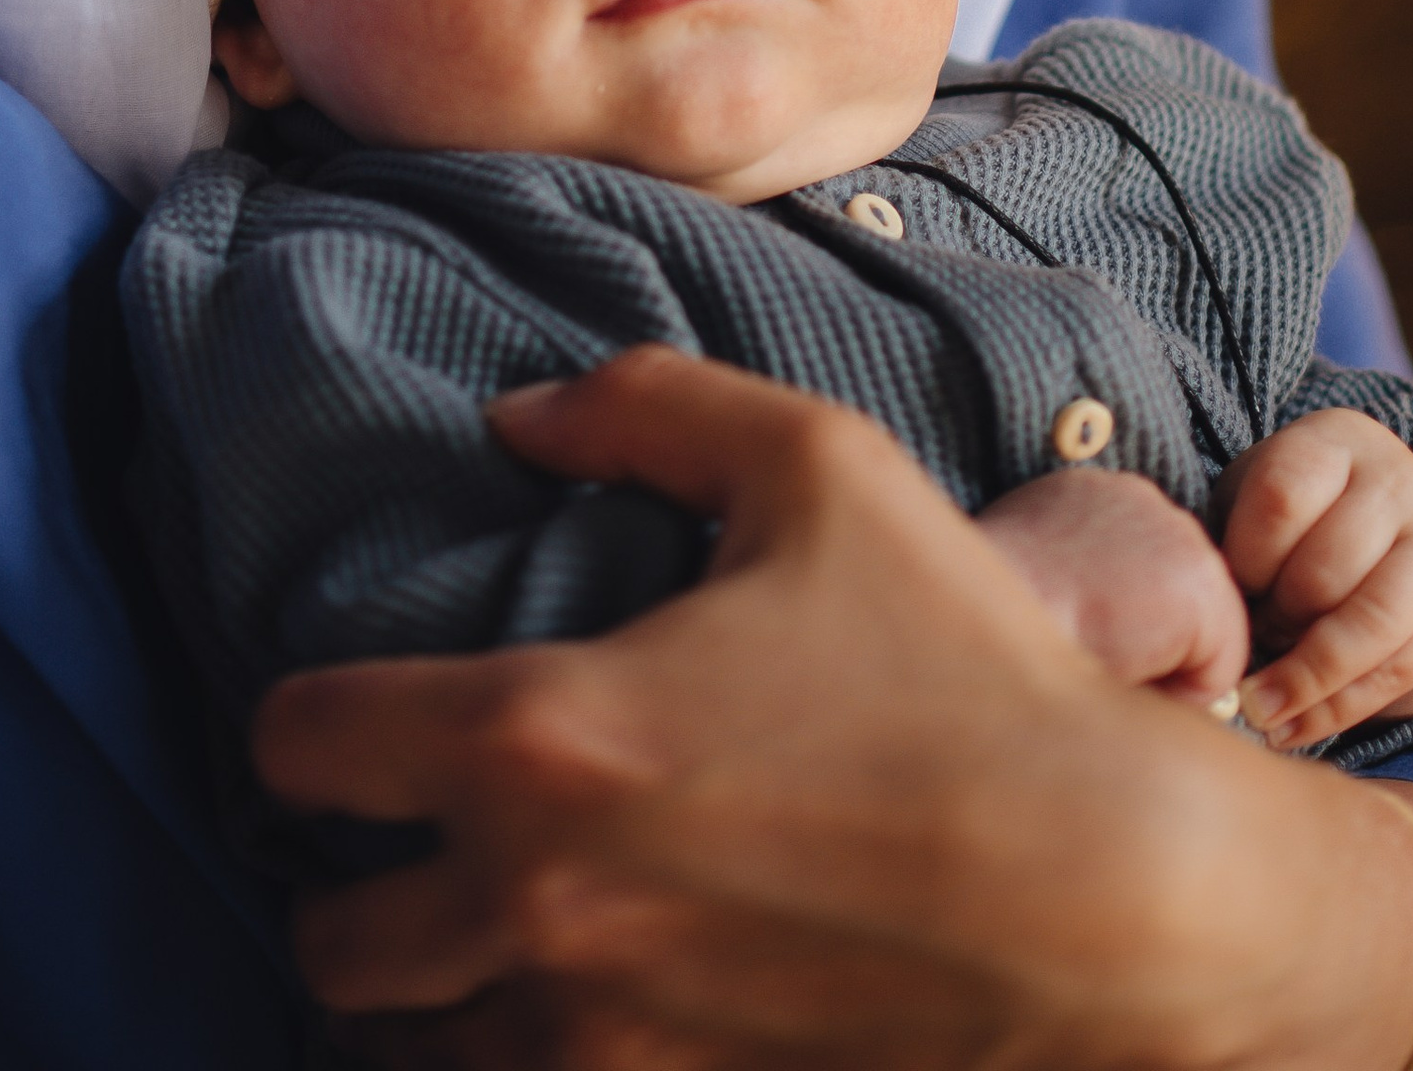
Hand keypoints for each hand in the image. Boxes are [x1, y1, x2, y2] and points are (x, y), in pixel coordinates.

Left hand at [249, 347, 1412, 1067]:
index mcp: (536, 739)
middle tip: (407, 831)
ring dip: (427, 991)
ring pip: (412, 1049)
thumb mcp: (817, 467)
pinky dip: (516, 1054)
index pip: (295, 744)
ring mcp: (606, 1040)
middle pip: (322, 943)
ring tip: (483, 920)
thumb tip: (515, 417)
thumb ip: (644, 407)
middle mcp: (537, 908)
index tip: (355, 700)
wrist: (1117, 898)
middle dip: (347, 881)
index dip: (304, 714)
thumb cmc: (964, 666)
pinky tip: (575, 993)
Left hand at [1217, 412, 1412, 750]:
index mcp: (1335, 442)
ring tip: (1258, 708)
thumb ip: (1230, 535)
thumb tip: (1195, 615)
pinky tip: (1291, 728)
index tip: (1227, 588)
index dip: (1247, 554)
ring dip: (1305, 679)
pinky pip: (1395, 673)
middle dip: (1276, 619)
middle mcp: (1396, 485)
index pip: (1283, 494)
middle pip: (1325, 569)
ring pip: (1369, 627)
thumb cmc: (1307, 518)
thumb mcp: (1263, 495)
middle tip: (1245, 643)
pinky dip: (1335, 710)